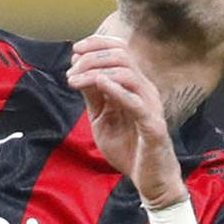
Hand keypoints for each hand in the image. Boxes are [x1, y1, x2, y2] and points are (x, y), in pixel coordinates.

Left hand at [67, 35, 187, 208]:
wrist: (150, 180)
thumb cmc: (129, 148)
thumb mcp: (102, 119)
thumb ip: (93, 97)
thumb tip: (78, 72)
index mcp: (135, 86)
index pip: (121, 50)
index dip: (97, 44)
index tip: (74, 51)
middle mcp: (145, 90)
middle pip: (122, 56)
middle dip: (91, 58)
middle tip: (71, 72)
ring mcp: (150, 106)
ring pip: (128, 73)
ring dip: (96, 72)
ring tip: (75, 81)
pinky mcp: (153, 125)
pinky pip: (136, 102)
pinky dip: (117, 90)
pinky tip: (100, 84)